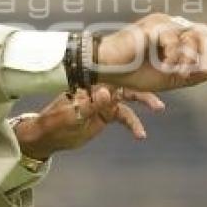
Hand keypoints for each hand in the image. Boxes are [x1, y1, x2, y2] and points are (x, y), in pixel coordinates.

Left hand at [13, 86, 164, 159]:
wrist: (48, 137)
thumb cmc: (55, 122)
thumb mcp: (72, 115)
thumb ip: (90, 105)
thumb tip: (107, 92)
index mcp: (90, 83)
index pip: (113, 73)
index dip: (130, 69)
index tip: (146, 71)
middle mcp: (100, 89)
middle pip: (126, 82)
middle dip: (143, 83)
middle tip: (157, 85)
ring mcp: (104, 102)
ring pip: (129, 98)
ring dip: (143, 101)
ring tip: (158, 107)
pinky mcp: (106, 115)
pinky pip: (124, 116)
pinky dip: (133, 124)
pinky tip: (141, 134)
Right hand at [97, 13, 206, 91]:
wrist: (108, 69)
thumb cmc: (133, 73)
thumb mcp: (167, 79)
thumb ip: (189, 75)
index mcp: (171, 34)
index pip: (198, 32)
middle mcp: (167, 24)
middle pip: (199, 32)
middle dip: (204, 52)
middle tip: (200, 69)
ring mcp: (160, 23)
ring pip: (188, 36)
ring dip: (187, 58)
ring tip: (178, 73)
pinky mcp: (152, 26)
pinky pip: (174, 39)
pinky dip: (173, 56)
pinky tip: (166, 67)